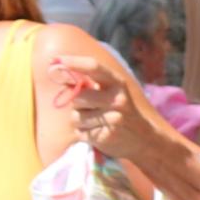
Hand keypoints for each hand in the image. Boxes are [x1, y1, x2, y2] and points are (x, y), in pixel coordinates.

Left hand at [42, 47, 135, 169]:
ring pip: (76, 116)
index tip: (55, 60)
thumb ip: (87, 83)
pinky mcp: (107, 136)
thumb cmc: (119, 110)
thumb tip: (57, 71)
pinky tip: (97, 132)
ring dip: (80, 120)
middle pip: (77, 96)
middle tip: (90, 107)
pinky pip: (80, 133)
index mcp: (117, 82)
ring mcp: (114, 118)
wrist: (144, 139)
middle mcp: (117, 98)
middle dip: (77, 103)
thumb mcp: (109, 91)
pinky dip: (83, 134)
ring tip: (95, 122)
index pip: (93, 66)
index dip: (73, 62)